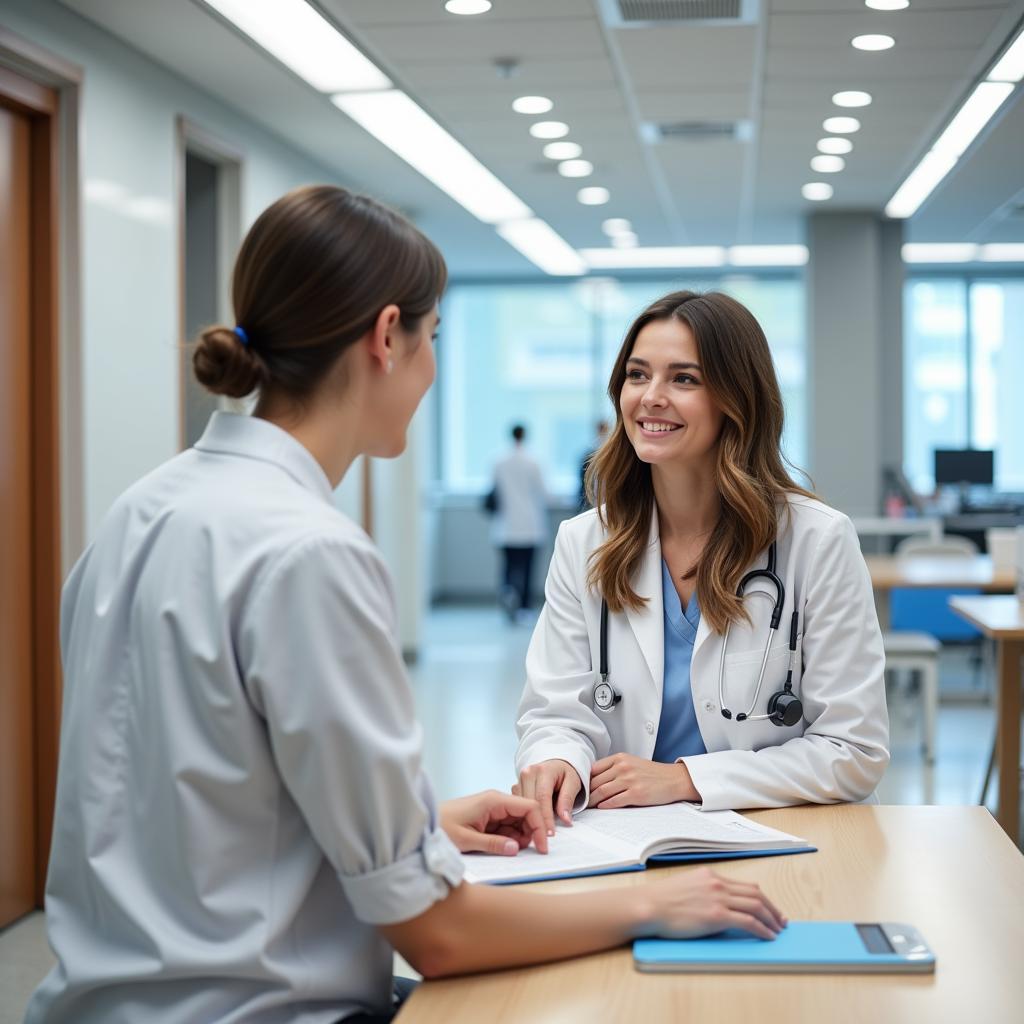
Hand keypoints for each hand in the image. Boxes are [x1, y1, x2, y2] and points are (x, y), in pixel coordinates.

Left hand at [440, 790, 548, 856]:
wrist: (425, 824)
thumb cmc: (441, 827)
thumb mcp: (467, 840)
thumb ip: (493, 844)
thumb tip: (517, 848)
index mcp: (494, 800)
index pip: (529, 807)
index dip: (540, 826)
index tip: (542, 847)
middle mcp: (496, 802)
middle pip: (526, 814)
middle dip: (531, 833)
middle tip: (527, 852)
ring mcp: (492, 810)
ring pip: (518, 821)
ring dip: (521, 837)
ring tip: (510, 851)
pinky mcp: (488, 818)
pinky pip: (507, 827)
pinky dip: (510, 838)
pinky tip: (504, 848)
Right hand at [512, 759, 582, 834]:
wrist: (557, 763)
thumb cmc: (566, 773)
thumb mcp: (573, 783)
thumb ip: (568, 800)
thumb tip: (565, 819)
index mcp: (543, 771)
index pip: (542, 798)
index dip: (546, 818)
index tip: (550, 834)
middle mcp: (528, 773)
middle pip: (528, 802)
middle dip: (535, 821)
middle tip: (543, 839)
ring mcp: (520, 779)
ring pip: (520, 804)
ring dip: (527, 819)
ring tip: (537, 834)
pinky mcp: (516, 786)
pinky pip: (517, 803)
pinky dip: (523, 814)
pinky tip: (531, 824)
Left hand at [589, 753, 699, 808]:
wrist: (673, 779)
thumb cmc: (651, 773)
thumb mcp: (631, 762)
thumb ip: (614, 768)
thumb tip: (593, 779)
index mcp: (620, 758)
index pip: (594, 768)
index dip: (585, 780)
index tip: (580, 788)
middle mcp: (623, 767)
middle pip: (596, 781)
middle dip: (586, 792)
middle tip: (579, 801)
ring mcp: (630, 780)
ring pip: (603, 791)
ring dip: (593, 801)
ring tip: (587, 807)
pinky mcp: (636, 794)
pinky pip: (615, 801)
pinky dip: (605, 805)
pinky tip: (601, 807)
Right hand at [642, 867, 786, 940]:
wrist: (649, 906)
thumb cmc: (661, 901)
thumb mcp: (686, 887)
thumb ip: (704, 891)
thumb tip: (717, 904)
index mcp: (710, 875)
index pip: (745, 885)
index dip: (762, 898)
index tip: (770, 909)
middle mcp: (718, 884)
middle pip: (756, 894)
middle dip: (772, 909)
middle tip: (781, 921)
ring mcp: (718, 899)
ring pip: (756, 906)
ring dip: (771, 919)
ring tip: (778, 930)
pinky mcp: (717, 915)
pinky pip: (748, 922)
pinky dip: (762, 929)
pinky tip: (767, 936)